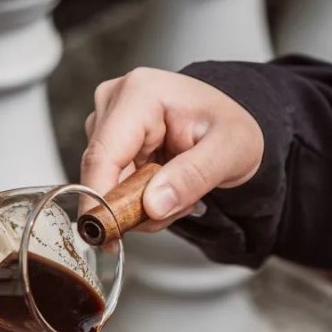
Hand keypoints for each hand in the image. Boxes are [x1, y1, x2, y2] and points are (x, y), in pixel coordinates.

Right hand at [80, 67, 264, 228]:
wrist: (229, 122)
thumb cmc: (231, 126)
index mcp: (140, 94)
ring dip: (139, 205)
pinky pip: (111, 185)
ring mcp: (107, 121)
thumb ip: (193, 177)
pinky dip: (137, 199)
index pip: (103, 156)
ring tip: (177, 192)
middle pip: (100, 173)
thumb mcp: (230, 151)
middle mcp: (114, 102)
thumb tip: (153, 205)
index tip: (110, 237)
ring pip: (105, 184)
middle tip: (176, 208)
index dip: (100, 200)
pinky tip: (163, 188)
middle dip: (133, 206)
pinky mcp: (107, 140)